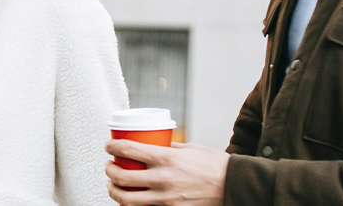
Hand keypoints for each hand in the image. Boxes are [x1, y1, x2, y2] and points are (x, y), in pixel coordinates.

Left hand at [104, 140, 228, 205]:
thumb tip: (152, 143)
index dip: (111, 146)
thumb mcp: (189, 148)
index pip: (127, 149)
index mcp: (166, 158)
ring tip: (113, 185)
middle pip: (120, 177)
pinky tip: (130, 199)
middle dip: (109, 170)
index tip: (109, 146)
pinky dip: (132, 205)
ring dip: (114, 191)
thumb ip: (168, 147)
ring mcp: (165, 198)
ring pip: (126, 199)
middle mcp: (163, 179)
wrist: (234, 186)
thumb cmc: (215, 166)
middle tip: (109, 165)